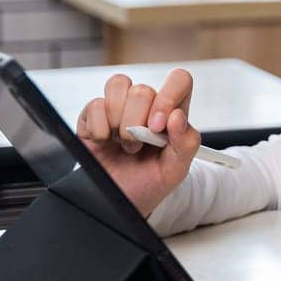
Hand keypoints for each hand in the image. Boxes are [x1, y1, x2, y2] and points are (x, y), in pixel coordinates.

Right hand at [75, 69, 198, 216]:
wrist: (121, 201)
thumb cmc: (150, 181)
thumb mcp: (176, 169)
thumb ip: (186, 143)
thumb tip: (177, 116)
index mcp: (171, 112)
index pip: (179, 80)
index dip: (168, 97)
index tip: (157, 128)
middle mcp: (146, 105)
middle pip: (143, 89)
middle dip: (137, 123)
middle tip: (137, 146)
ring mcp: (118, 108)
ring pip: (118, 85)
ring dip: (118, 120)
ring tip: (122, 143)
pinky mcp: (93, 116)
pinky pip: (94, 104)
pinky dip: (98, 126)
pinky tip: (104, 140)